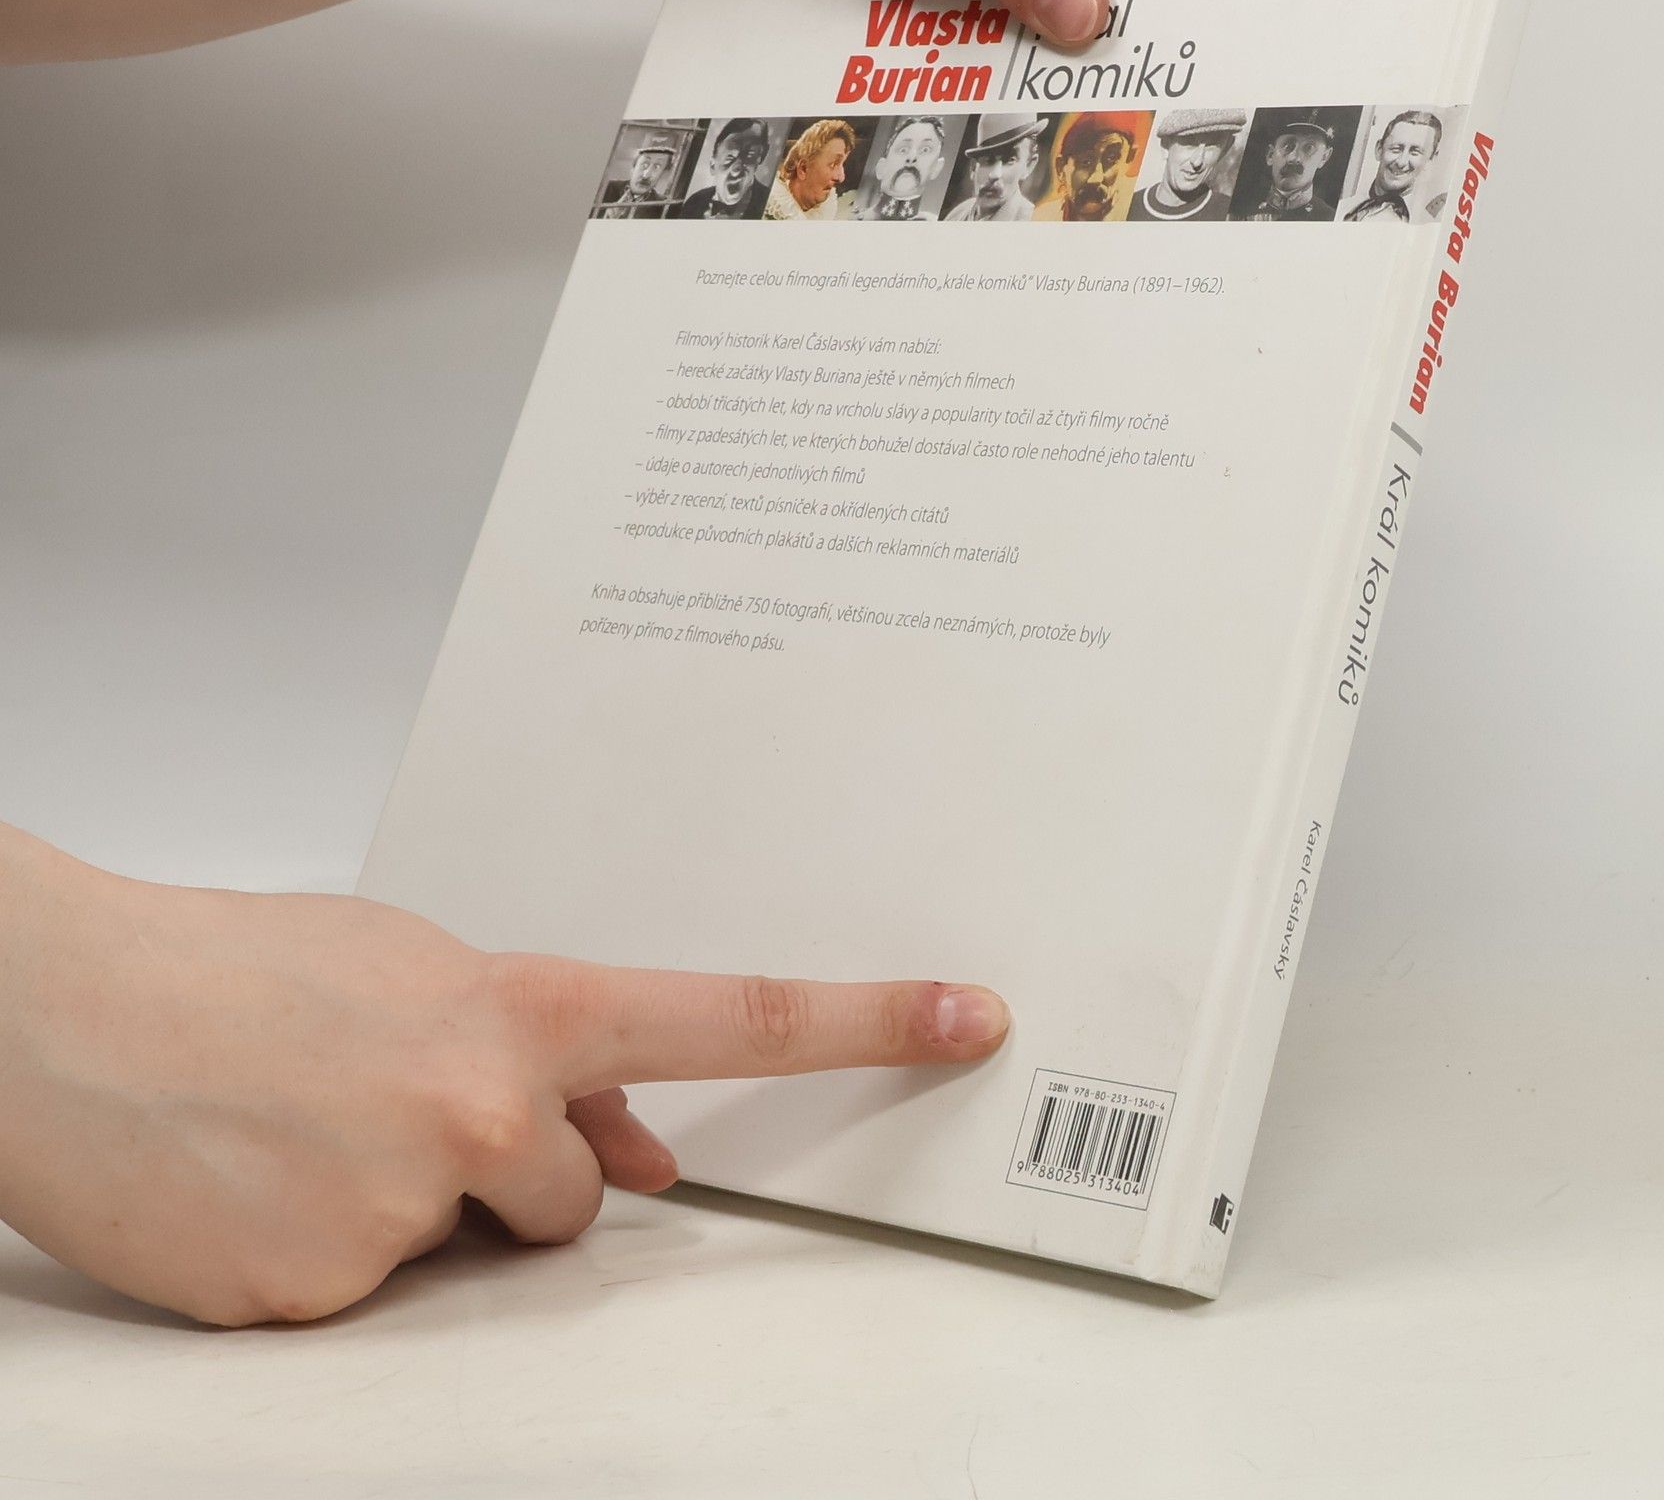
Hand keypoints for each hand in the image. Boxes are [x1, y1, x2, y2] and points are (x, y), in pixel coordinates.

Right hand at [0, 825, 1008, 1325]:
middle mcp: (481, 1111)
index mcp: (519, 1009)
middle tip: (393, 1105)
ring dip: (430, 1214)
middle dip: (519, 1170)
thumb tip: (642, 1153)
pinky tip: (266, 1188)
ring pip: (482, 1248)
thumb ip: (550, 1056)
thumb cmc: (247, 969)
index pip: (729, 1018)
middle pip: (580, 1195)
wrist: (63, 1011)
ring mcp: (401, 1214)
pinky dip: (341, 1257)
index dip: (861, 1019)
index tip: (966, 1016)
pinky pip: (383, 1297)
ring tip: (315, 1136)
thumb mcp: (420, 972)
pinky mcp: (319, 1303)